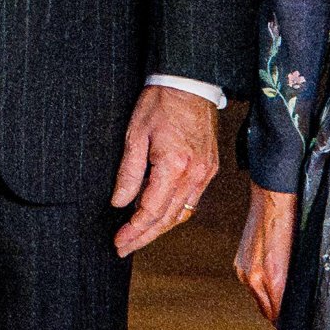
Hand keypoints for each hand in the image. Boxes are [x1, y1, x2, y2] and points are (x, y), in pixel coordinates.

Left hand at [111, 86, 218, 256]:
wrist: (190, 82)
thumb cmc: (161, 102)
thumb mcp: (135, 134)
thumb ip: (129, 172)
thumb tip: (120, 202)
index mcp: (175, 165)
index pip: (152, 210)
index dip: (134, 230)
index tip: (118, 241)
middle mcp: (195, 174)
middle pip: (168, 218)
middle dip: (144, 236)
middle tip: (124, 247)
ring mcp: (206, 172)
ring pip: (182, 213)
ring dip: (160, 228)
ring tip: (138, 237)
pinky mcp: (210, 168)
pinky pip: (192, 200)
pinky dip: (175, 212)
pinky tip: (160, 215)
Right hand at [234, 182, 296, 324]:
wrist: (272, 197)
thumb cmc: (292, 222)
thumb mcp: (299, 255)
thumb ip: (295, 282)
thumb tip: (297, 301)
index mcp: (271, 276)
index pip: (278, 315)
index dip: (288, 322)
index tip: (297, 324)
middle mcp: (252, 277)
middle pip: (267, 312)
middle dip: (279, 316)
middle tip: (293, 316)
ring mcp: (243, 270)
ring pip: (258, 300)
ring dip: (270, 302)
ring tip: (285, 299)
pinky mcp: (239, 264)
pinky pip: (251, 286)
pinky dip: (262, 288)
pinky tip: (272, 281)